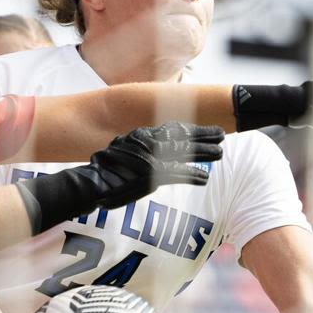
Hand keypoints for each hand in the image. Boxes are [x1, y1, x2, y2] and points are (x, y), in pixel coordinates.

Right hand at [16, 122, 223, 233]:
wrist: (90, 183)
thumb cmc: (102, 172)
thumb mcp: (120, 152)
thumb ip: (136, 150)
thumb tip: (146, 152)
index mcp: (140, 135)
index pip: (171, 129)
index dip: (190, 129)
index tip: (205, 129)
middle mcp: (147, 142)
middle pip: (182, 136)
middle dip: (203, 135)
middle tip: (221, 135)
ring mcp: (150, 158)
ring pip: (184, 152)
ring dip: (203, 152)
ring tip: (220, 153)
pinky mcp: (151, 175)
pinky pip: (177, 174)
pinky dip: (192, 175)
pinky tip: (204, 177)